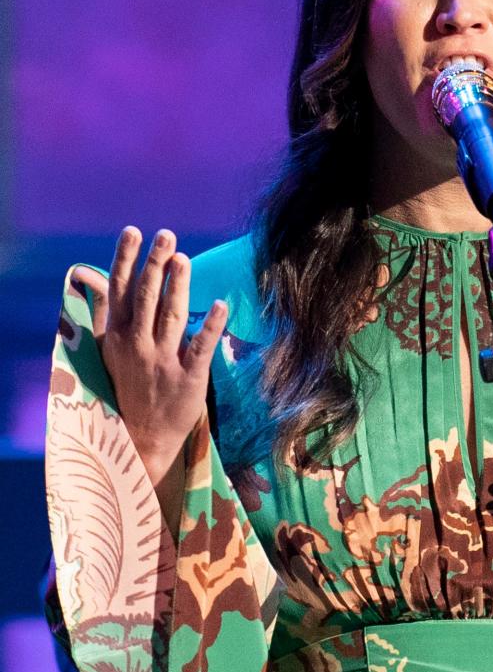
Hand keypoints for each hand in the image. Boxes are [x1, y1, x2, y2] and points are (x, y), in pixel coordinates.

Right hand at [73, 227, 227, 482]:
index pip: (121, 290)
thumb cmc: (127, 388)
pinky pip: (200, 348)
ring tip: (184, 258)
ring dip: (178, 286)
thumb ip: (104, 312)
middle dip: (154, 264)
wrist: (142, 439)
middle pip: (146, 298)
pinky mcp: (189, 379)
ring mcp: (163, 362)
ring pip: (171, 317)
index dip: (127, 260)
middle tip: (166, 235)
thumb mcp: (108, 351)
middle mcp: (138, 345)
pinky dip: (210, 326)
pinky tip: (221, 305)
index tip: (133, 232)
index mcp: (119, 336)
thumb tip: (92, 277)